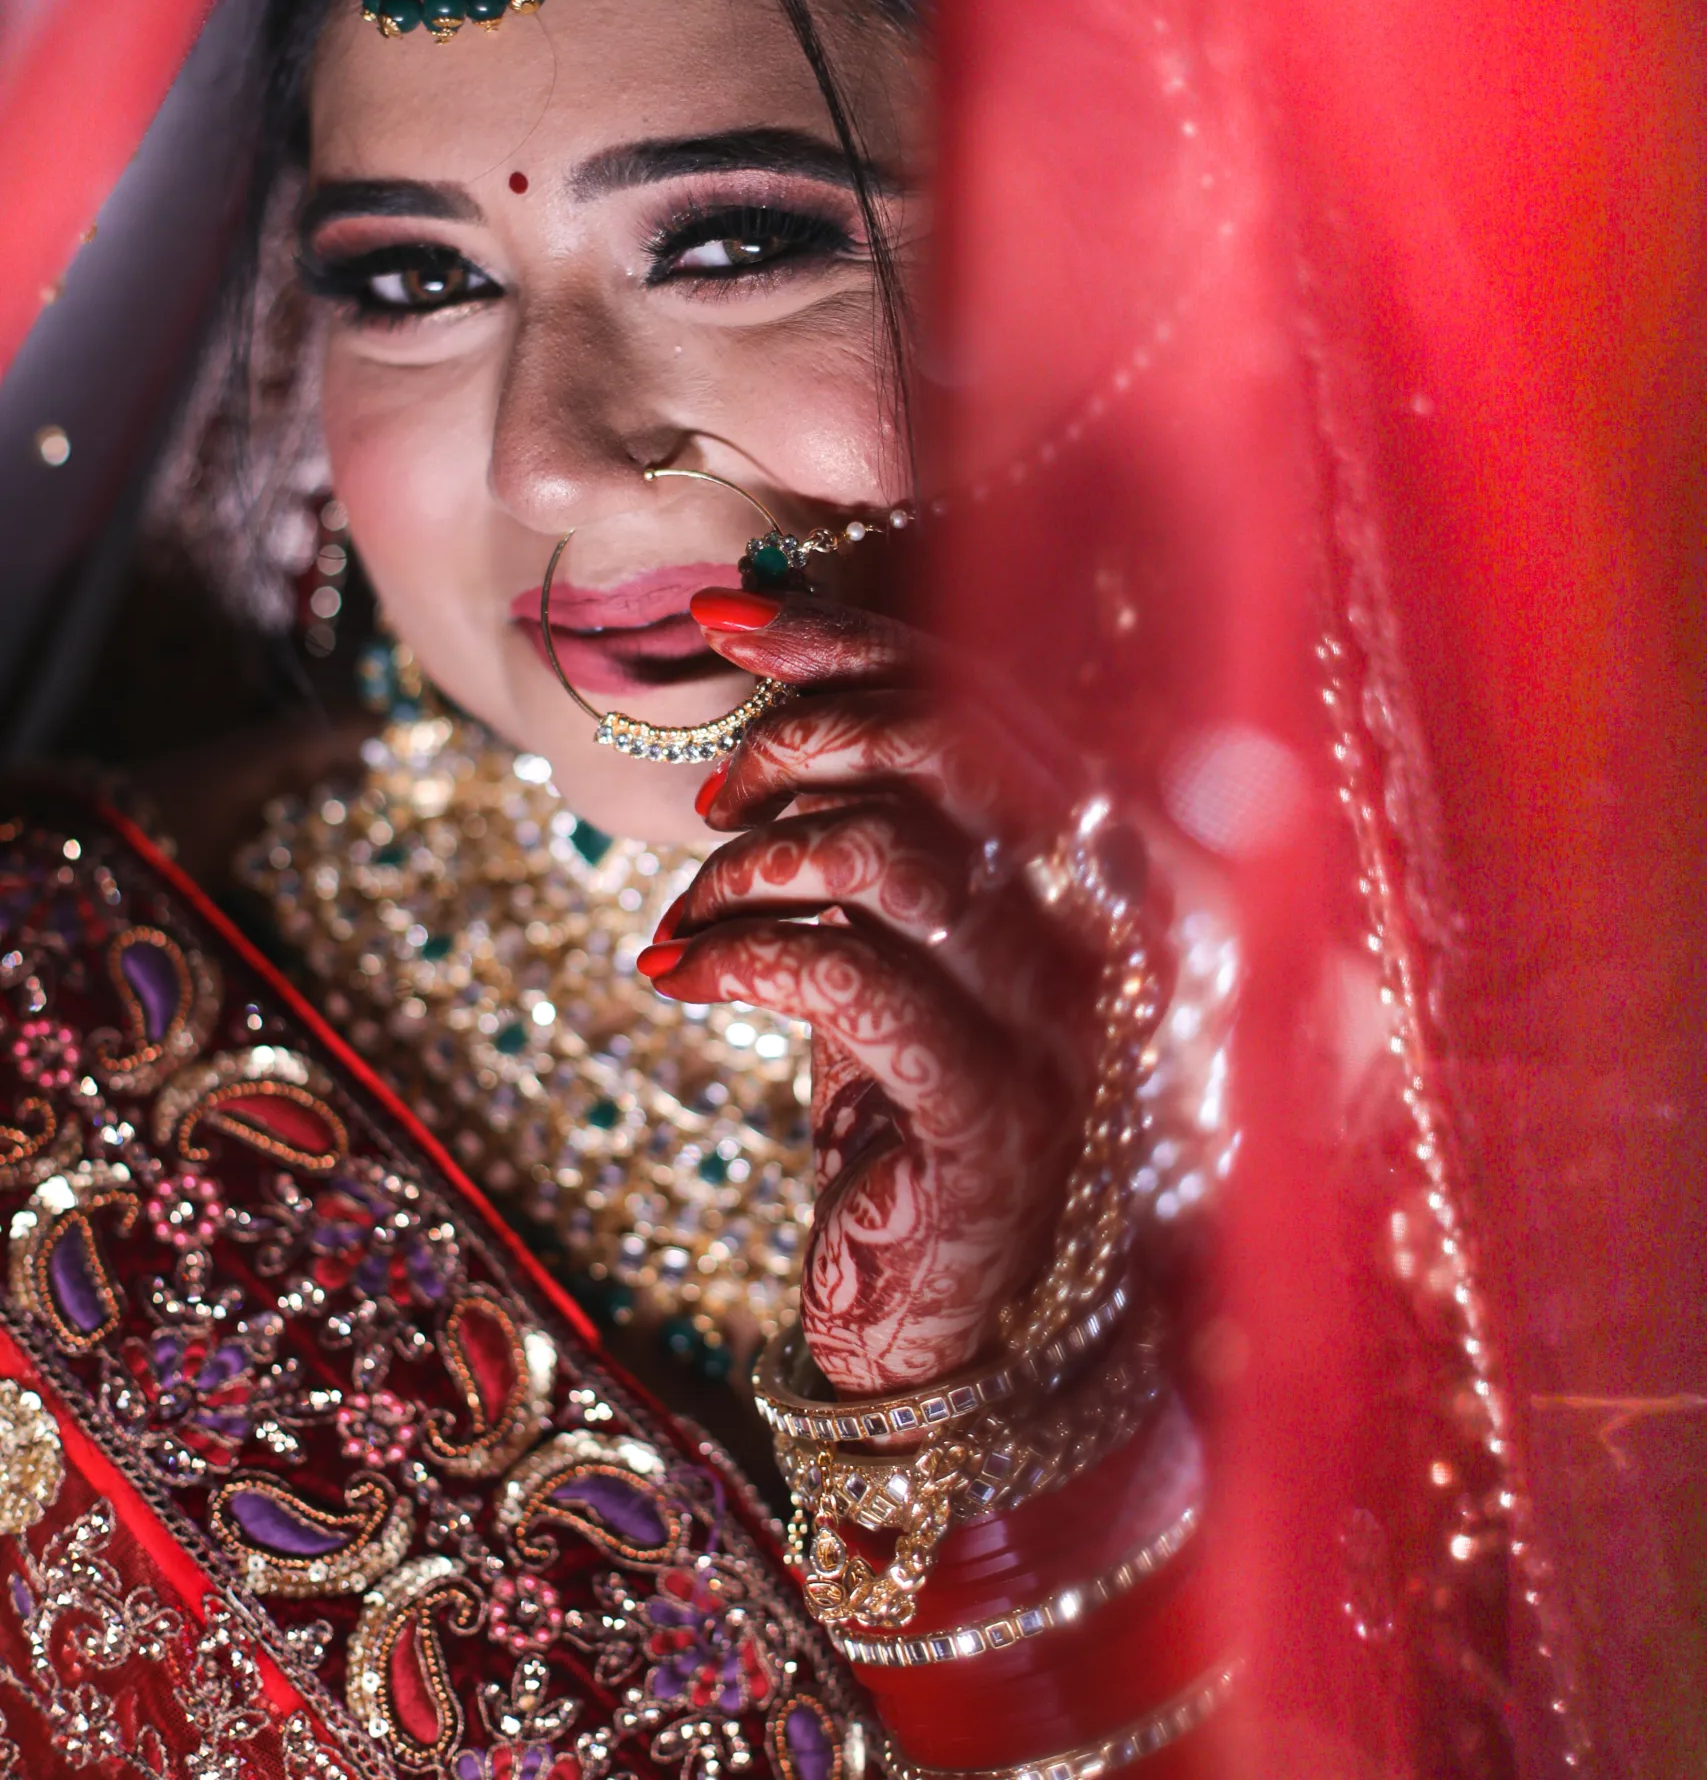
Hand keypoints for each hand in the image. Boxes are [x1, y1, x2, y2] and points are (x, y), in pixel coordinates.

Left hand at [635, 588, 1140, 1396]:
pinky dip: (742, 957)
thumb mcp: (910, 948)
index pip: (984, 698)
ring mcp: (1063, 1027)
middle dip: (804, 735)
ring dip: (753, 864)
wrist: (963, 1328)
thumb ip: (890, 828)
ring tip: (692, 914)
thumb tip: (783, 691)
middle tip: (720, 796)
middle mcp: (1112, 932)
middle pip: (951, 749)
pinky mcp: (989, 1118)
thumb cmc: (920, 1111)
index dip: (852, 640)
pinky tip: (679, 972)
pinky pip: (852, 981)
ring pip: (893, 855)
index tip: (729, 617)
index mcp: (1103, 864)